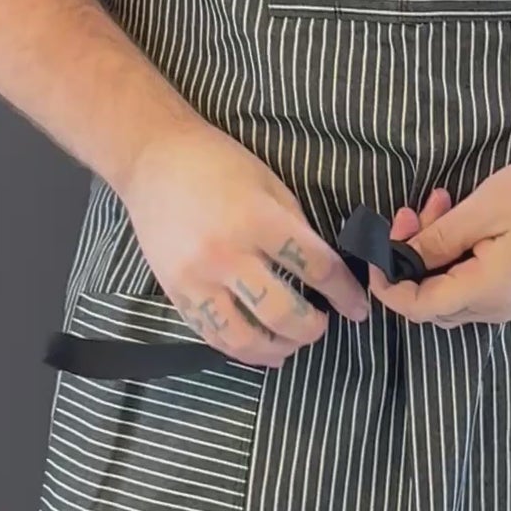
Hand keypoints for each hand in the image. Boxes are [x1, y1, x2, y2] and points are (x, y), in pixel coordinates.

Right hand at [120, 121, 378, 370]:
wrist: (153, 160)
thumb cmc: (217, 164)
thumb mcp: (270, 185)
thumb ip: (296, 229)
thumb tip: (322, 272)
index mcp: (258, 220)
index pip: (315, 268)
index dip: (344, 293)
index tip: (358, 307)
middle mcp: (226, 255)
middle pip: (282, 313)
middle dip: (312, 329)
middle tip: (321, 325)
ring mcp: (197, 278)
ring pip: (243, 338)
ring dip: (276, 350)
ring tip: (289, 343)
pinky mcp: (175, 292)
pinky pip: (211, 334)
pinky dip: (239, 350)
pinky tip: (258, 347)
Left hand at [367, 156, 510, 327]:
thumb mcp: (486, 208)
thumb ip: (439, 238)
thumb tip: (397, 258)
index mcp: (488, 290)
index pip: (418, 307)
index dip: (387, 284)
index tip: (376, 247)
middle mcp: (494, 308)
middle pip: (429, 300)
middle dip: (409, 257)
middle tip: (411, 210)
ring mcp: (505, 302)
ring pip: (445, 289)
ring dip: (430, 250)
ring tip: (436, 203)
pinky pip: (466, 282)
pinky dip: (450, 254)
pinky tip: (454, 217)